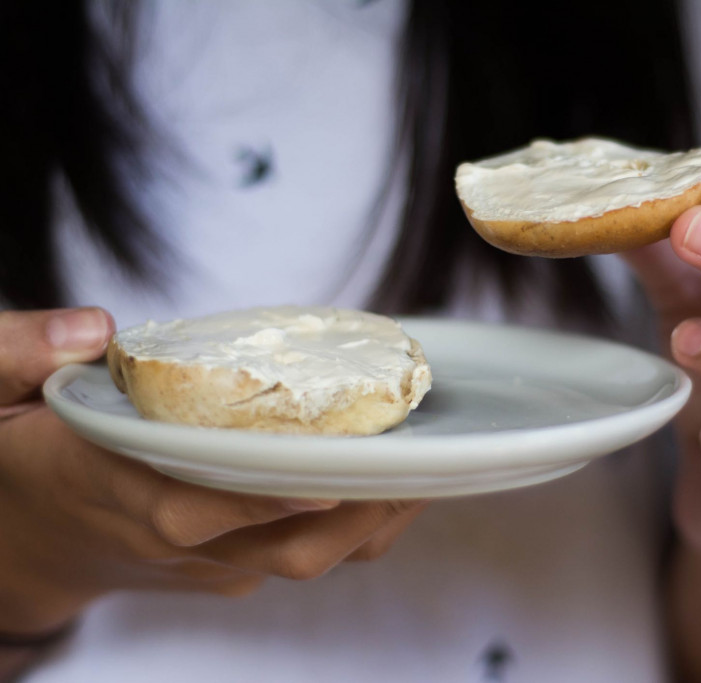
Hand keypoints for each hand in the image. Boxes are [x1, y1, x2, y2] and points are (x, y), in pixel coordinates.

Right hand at [0, 308, 423, 634]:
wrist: (23, 540)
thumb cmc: (17, 459)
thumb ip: (17, 352)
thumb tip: (96, 326)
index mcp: (110, 491)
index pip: (193, 508)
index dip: (264, 495)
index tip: (330, 469)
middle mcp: (170, 539)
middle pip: (280, 548)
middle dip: (358, 513)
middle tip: (419, 461)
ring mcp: (204, 563)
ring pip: (303, 558)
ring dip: (371, 522)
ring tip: (428, 468)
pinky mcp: (226, 567)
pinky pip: (299, 552)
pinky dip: (350, 523)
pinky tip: (389, 479)